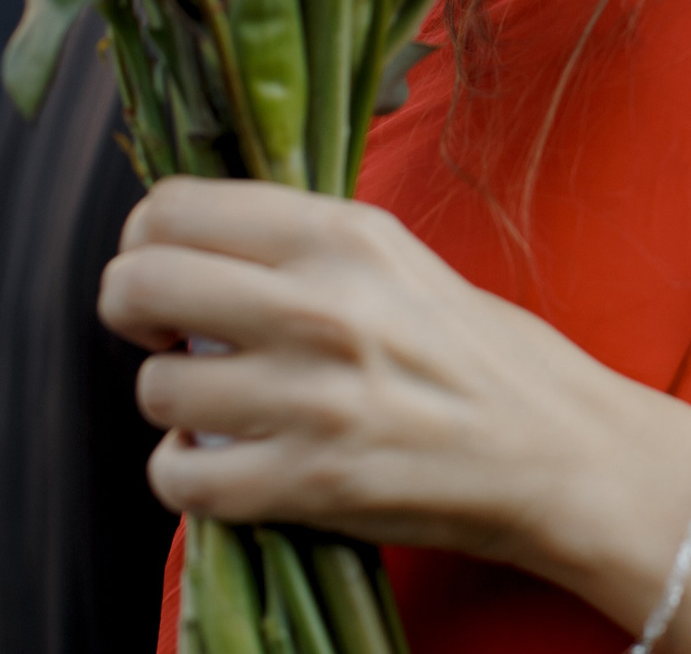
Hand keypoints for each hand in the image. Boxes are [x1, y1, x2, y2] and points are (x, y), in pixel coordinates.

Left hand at [97, 177, 690, 613]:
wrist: (558, 449)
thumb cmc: (480, 353)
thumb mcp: (398, 261)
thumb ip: (300, 246)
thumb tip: (191, 240)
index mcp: (345, 235)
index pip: (175, 206)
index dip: (149, 239)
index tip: (169, 264)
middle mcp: (322, 306)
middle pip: (140, 284)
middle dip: (132, 310)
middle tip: (167, 333)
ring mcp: (313, 399)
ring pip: (155, 390)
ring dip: (174, 405)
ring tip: (220, 407)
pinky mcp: (309, 483)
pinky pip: (177, 479)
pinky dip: (187, 477)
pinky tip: (228, 462)